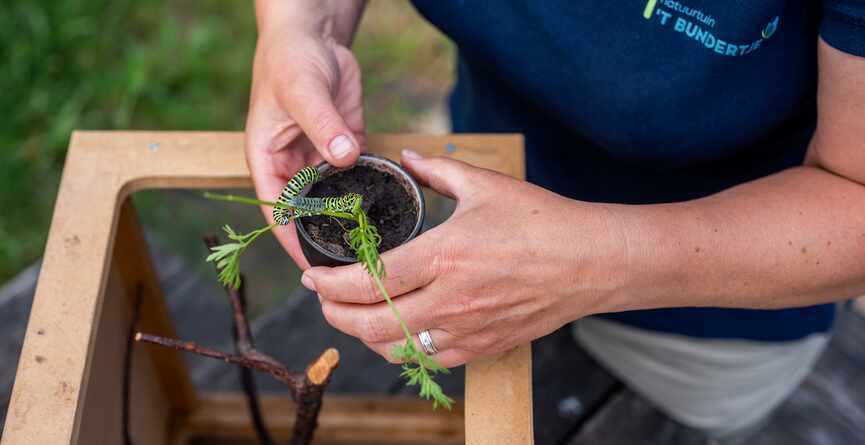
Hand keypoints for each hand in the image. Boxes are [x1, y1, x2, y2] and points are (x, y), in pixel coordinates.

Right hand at [245, 25, 363, 268]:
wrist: (314, 35)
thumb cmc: (291, 59)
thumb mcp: (302, 90)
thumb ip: (322, 124)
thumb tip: (343, 157)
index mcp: (267, 161)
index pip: (277, 213)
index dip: (292, 243)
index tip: (314, 269)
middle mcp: (292, 167)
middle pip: (307, 214)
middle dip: (325, 238)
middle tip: (353, 266)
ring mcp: (319, 161)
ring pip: (333, 201)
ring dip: (349, 220)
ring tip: (373, 247)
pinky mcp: (344, 149)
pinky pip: (356, 178)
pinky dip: (369, 193)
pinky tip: (388, 211)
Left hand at [301, 150, 628, 366]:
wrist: (592, 262)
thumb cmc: (542, 220)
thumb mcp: (486, 185)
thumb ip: (437, 170)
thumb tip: (406, 157)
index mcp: (445, 255)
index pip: (370, 280)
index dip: (330, 285)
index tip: (312, 277)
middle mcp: (451, 299)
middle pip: (371, 324)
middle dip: (334, 316)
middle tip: (323, 300)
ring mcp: (468, 328)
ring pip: (396, 348)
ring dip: (365, 335)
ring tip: (354, 316)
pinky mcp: (484, 346)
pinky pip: (431, 359)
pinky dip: (404, 348)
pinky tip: (398, 331)